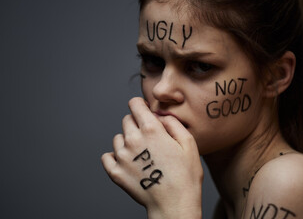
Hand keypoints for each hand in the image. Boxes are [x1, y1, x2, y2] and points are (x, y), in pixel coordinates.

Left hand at [101, 97, 202, 218]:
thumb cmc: (185, 176)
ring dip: (127, 140)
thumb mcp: (189, 143)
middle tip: (149, 137)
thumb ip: (173, 123)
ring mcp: (122, 157)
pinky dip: (115, 157)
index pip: (135, 104)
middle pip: (126, 120)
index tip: (143, 110)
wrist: (175, 204)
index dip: (140, 105)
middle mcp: (133, 140)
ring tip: (142, 153)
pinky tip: (129, 162)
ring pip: (118, 138)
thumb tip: (160, 117)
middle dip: (136, 123)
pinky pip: (107, 156)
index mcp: (151, 130)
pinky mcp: (115, 172)